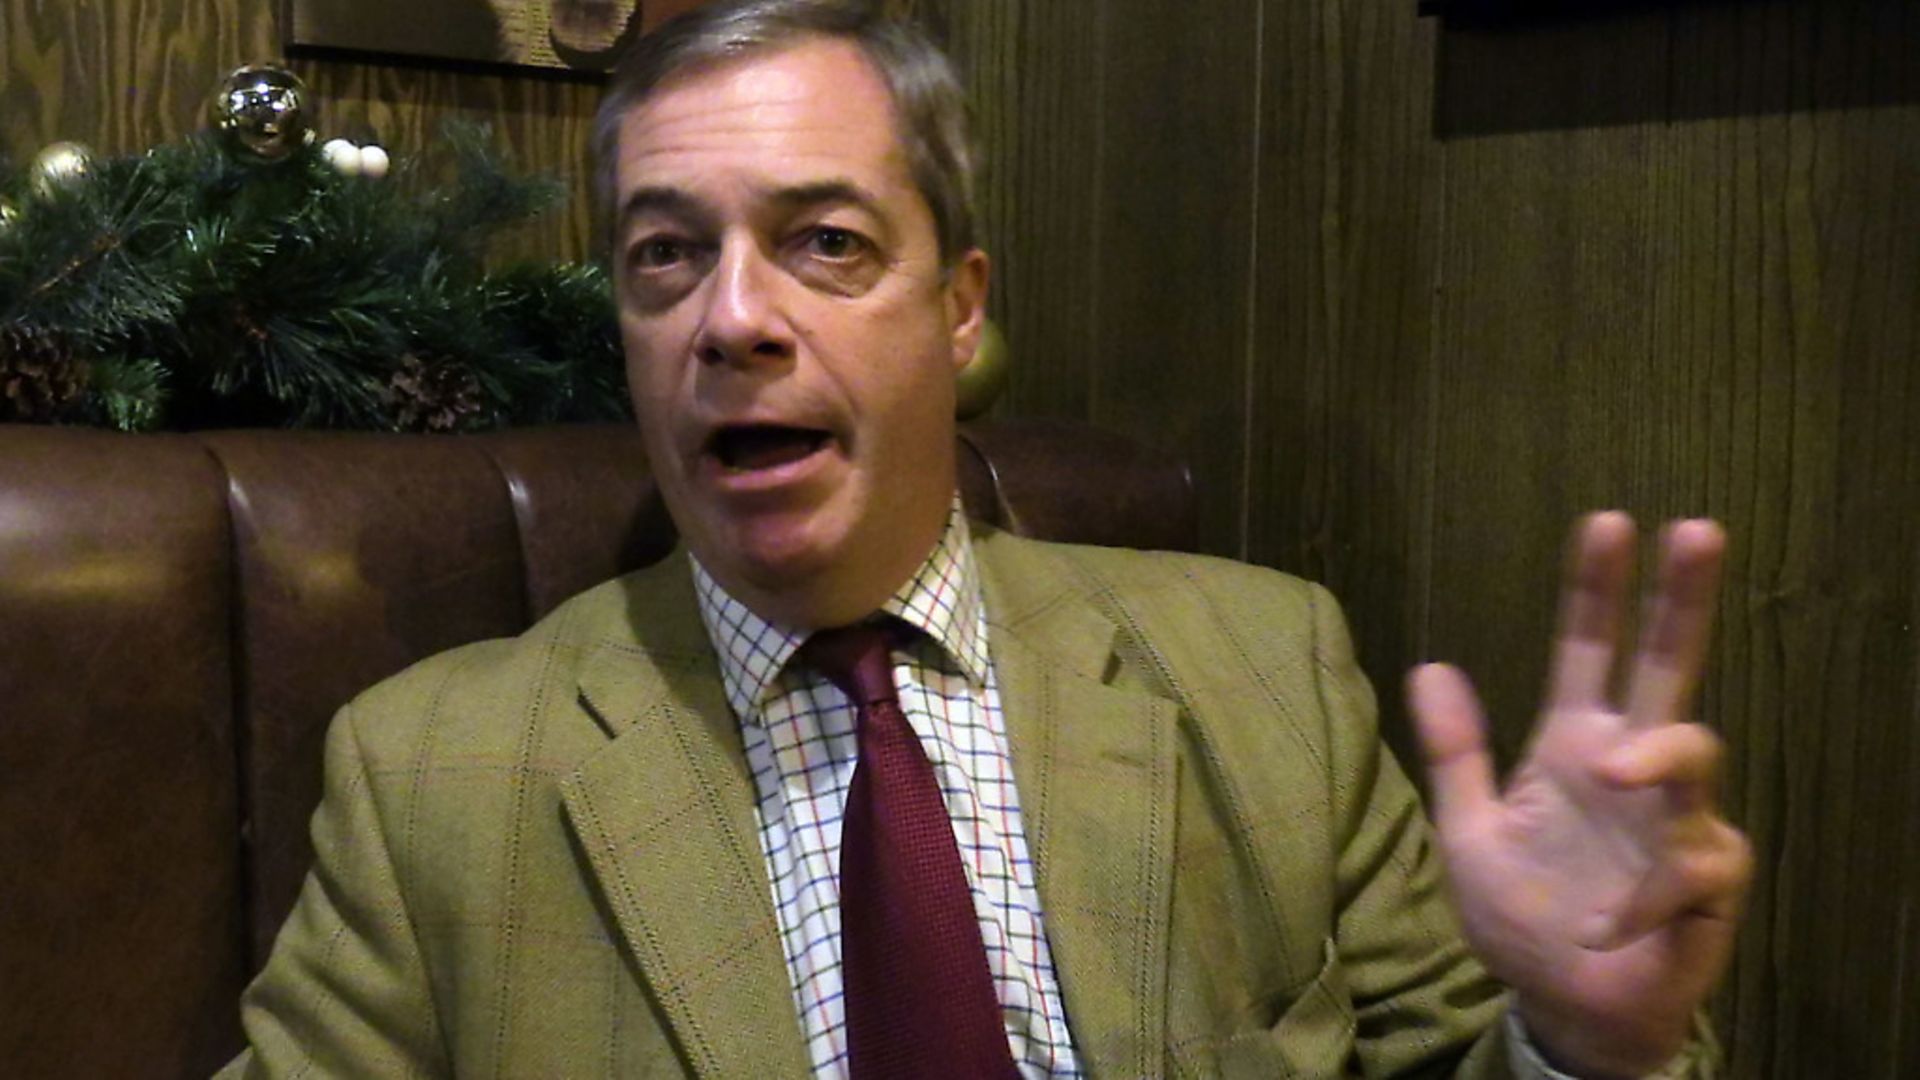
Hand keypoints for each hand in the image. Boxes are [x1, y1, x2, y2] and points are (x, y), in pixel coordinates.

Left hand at [1408, 513, 1752, 1076]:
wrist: (1561, 1004)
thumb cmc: (1523, 913)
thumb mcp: (1469, 832)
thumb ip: (1455, 754)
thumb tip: (1428, 664)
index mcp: (1575, 744)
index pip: (1589, 650)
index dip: (1597, 590)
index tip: (1606, 521)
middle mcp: (1631, 766)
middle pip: (1669, 667)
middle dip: (1683, 600)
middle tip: (1697, 529)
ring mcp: (1676, 819)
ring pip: (1694, 753)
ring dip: (1659, 756)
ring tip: (1616, 768)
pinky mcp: (1705, 883)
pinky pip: (1688, 868)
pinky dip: (1641, 898)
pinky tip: (1604, 925)